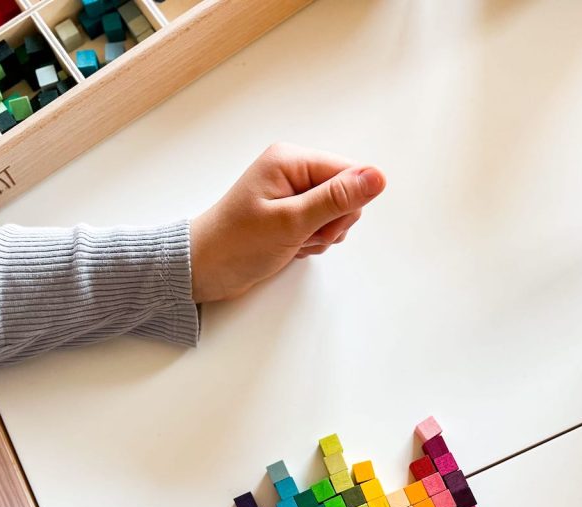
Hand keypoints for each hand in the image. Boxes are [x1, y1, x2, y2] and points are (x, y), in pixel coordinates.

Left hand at [190, 143, 385, 302]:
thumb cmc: (236, 244)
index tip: (319, 226)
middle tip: (302, 236)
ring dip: (320, 238)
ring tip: (291, 244)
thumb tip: (378, 177)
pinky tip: (289, 248)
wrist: (203, 271)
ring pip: (335, 216)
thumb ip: (337, 199)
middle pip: (344, 195)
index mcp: (290, 160)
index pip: (348, 173)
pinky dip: (310, 243)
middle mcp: (292, 171)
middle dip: (330, 225)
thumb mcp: (291, 222)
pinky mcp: (289, 215)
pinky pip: (320, 228)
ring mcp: (291, 194)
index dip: (344, 206)